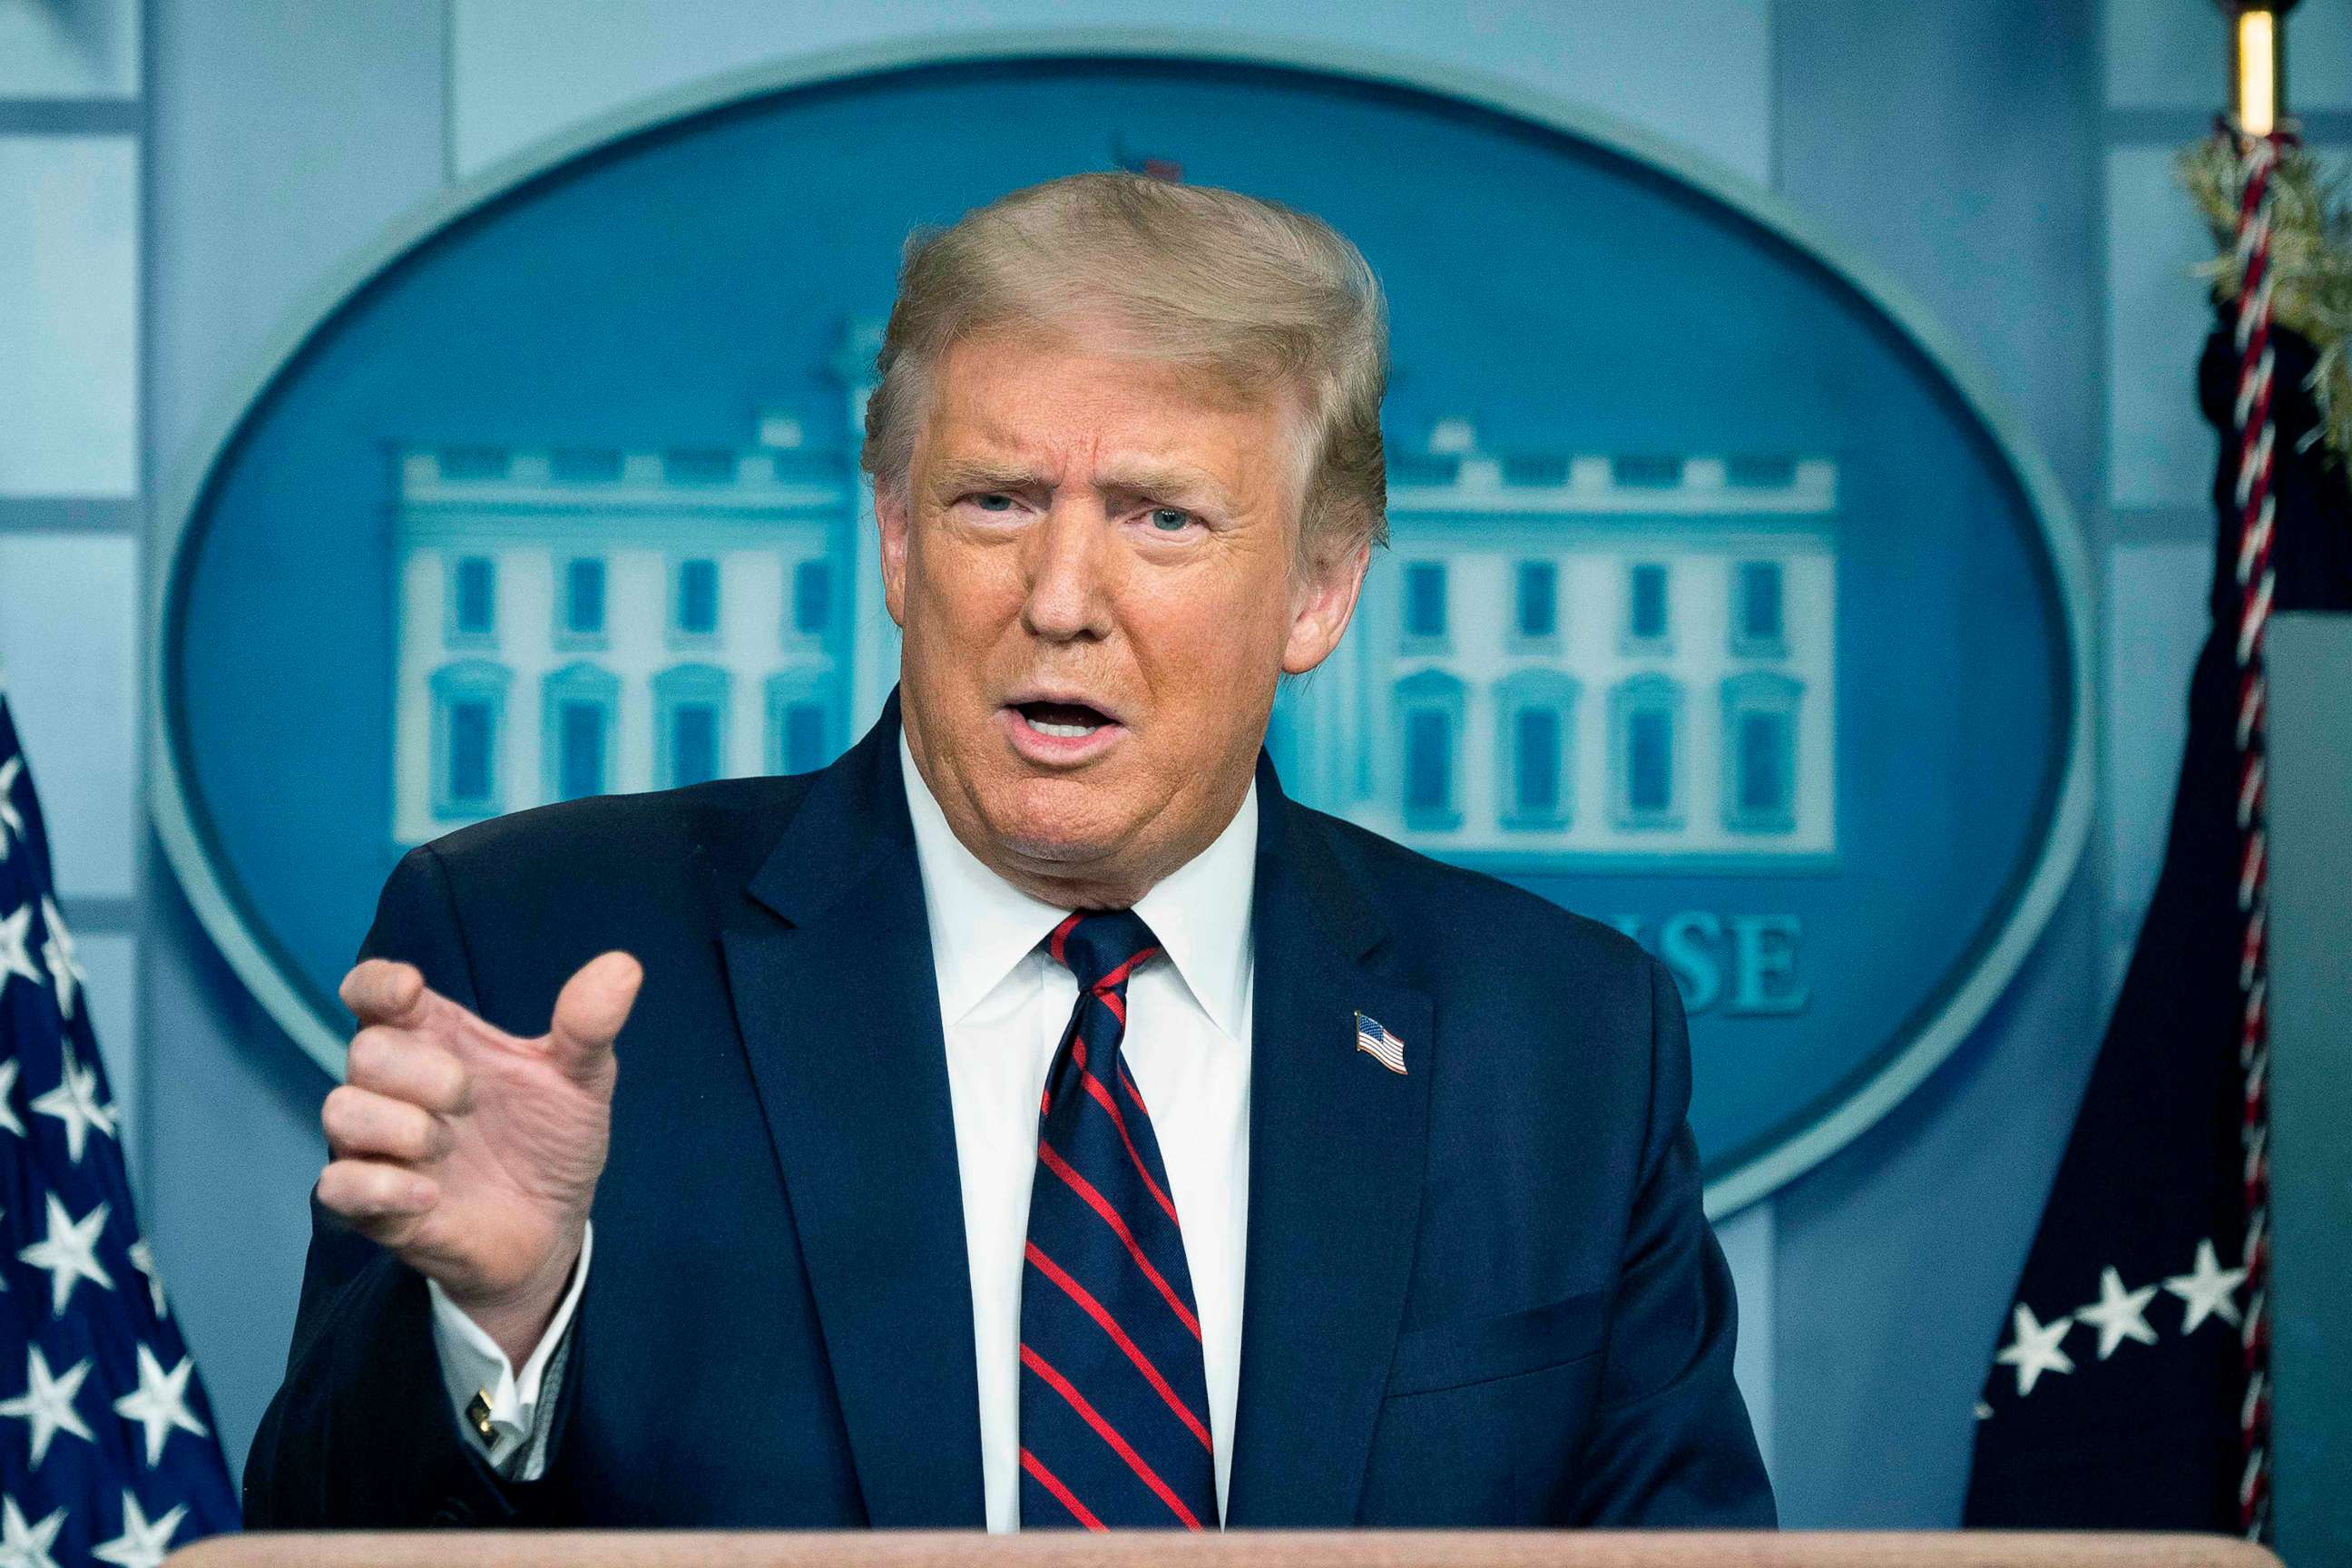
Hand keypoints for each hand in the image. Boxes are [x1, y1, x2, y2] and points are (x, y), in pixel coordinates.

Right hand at [319, 951, 640, 1365]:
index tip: (410, 991)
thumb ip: (590, 1027)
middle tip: (470, 1099)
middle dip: (421, 1072)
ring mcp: (377, 1146)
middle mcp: (394, 1086)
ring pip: (341, 1111)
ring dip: (401, 1127)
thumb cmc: (550, 1140)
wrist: (552, 1229)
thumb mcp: (582, 1080)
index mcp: (434, 1038)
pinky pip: (337, 1185)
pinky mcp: (371, 1204)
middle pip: (364, 1050)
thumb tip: (623, 966)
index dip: (376, 983)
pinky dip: (381, 1185)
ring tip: (450, 1147)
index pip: (372, 991)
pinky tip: (430, 1194)